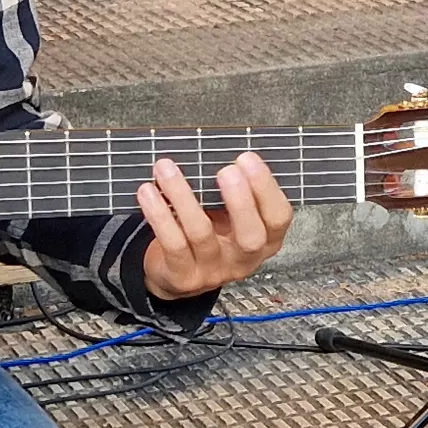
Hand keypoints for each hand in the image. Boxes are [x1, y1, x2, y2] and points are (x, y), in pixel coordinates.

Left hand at [138, 151, 293, 299]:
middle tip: (226, 171)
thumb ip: (233, 191)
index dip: (266, 188)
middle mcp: (243, 259)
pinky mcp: (183, 277)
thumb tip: (217, 149)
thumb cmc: (210, 233)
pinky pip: (172, 243)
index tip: (247, 159)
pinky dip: (159, 213)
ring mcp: (213, 271)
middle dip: (240, 201)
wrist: (174, 273)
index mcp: (265, 240)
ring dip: (183, 196)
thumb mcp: (230, 216)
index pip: (278, 217)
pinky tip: (148, 191)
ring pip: (201, 233)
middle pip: (250, 236)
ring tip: (166, 168)